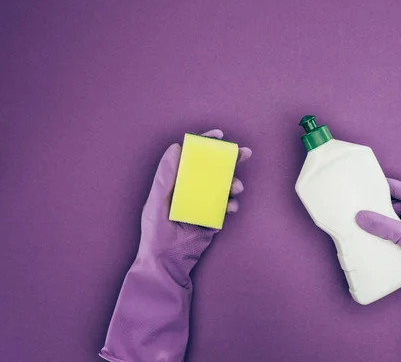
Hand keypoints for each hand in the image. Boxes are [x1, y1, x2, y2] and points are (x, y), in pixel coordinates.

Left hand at [138, 129, 251, 284]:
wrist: (167, 264)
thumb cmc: (156, 234)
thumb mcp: (156, 203)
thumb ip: (165, 177)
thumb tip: (174, 148)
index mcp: (175, 182)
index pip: (191, 157)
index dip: (205, 144)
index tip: (219, 136)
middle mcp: (190, 189)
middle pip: (211, 169)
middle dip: (229, 160)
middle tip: (245, 153)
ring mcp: (202, 203)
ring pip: (222, 186)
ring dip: (233, 183)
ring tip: (237, 187)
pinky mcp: (212, 218)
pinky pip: (225, 206)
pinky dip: (231, 204)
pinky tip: (230, 207)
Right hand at [356, 178, 400, 360]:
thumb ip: (384, 226)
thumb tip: (360, 216)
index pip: (398, 188)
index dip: (379, 188)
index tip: (362, 190)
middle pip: (397, 205)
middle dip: (380, 210)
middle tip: (361, 213)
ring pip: (400, 220)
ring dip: (387, 225)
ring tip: (367, 228)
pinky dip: (394, 235)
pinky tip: (382, 241)